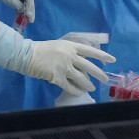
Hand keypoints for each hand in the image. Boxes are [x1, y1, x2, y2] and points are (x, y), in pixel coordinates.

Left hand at [0, 0, 34, 21]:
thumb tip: (23, 11)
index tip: (29, 16)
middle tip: (30, 20)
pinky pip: (16, 0)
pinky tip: (18, 16)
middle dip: (28, 8)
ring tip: (23, 20)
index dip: (30, 5)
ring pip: (22, 0)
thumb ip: (14, 3)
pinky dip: (17, 8)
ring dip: (23, 9)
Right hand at [0, 22, 114, 95]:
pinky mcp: (57, 77)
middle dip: (99, 74)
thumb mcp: (59, 45)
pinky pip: (70, 87)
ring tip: (91, 88)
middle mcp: (70, 56)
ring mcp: (64, 67)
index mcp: (70, 46)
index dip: (102, 56)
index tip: (112, 60)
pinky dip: (76, 90)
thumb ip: (71, 52)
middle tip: (105, 79)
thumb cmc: (41, 49)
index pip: (90, 51)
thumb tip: (82, 64)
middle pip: (89, 66)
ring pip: (81, 78)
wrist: (26, 54)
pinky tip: (79, 92)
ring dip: (88, 84)